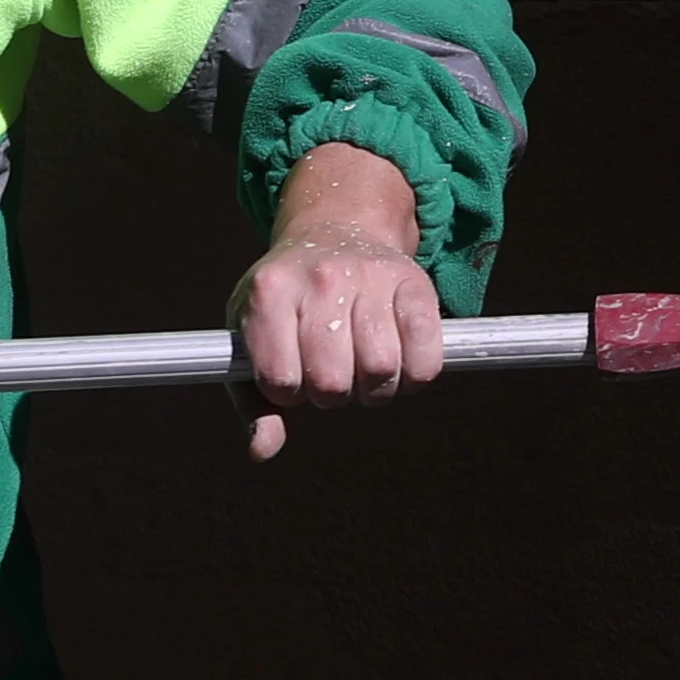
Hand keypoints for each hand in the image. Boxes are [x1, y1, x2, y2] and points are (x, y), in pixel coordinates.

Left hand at [226, 137, 441, 461]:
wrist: (336, 229)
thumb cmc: (289, 299)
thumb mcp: (254, 335)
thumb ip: (253, 398)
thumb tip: (263, 451)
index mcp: (270, 292)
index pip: (280, 380)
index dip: (288, 392)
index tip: (292, 375)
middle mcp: (320, 278)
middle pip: (332, 382)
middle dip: (331, 394)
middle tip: (331, 374)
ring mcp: (369, 276)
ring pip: (381, 370)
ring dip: (374, 389)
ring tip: (363, 370)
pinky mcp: (414, 281)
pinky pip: (426, 354)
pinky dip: (416, 376)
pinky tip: (400, 366)